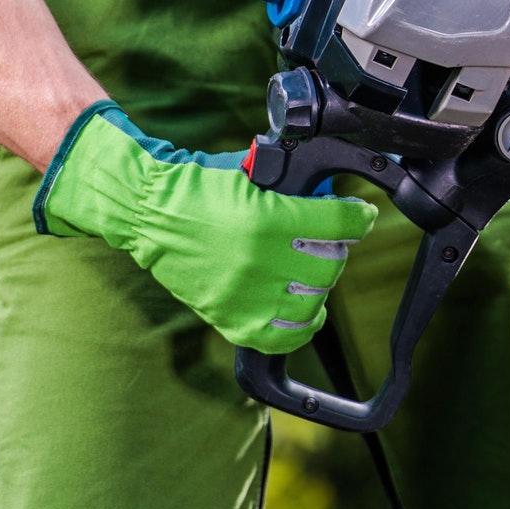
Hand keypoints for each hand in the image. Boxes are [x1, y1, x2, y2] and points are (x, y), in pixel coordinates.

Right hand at [35, 102, 377, 354]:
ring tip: (309, 267)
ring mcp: (247, 296)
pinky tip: (304, 306)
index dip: (359, 217)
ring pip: (313, 299)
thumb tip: (336, 199)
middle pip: (332, 264)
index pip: (341, 224)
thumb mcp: (255, 171)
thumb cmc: (201, 186)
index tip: (361, 215)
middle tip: (327, 238)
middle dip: (336, 247)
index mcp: (269, 219)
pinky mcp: (232, 320)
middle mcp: (261, 261)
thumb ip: (297, 185)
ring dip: (318, 281)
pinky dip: (302, 324)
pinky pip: (284, 337)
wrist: (148, 212)